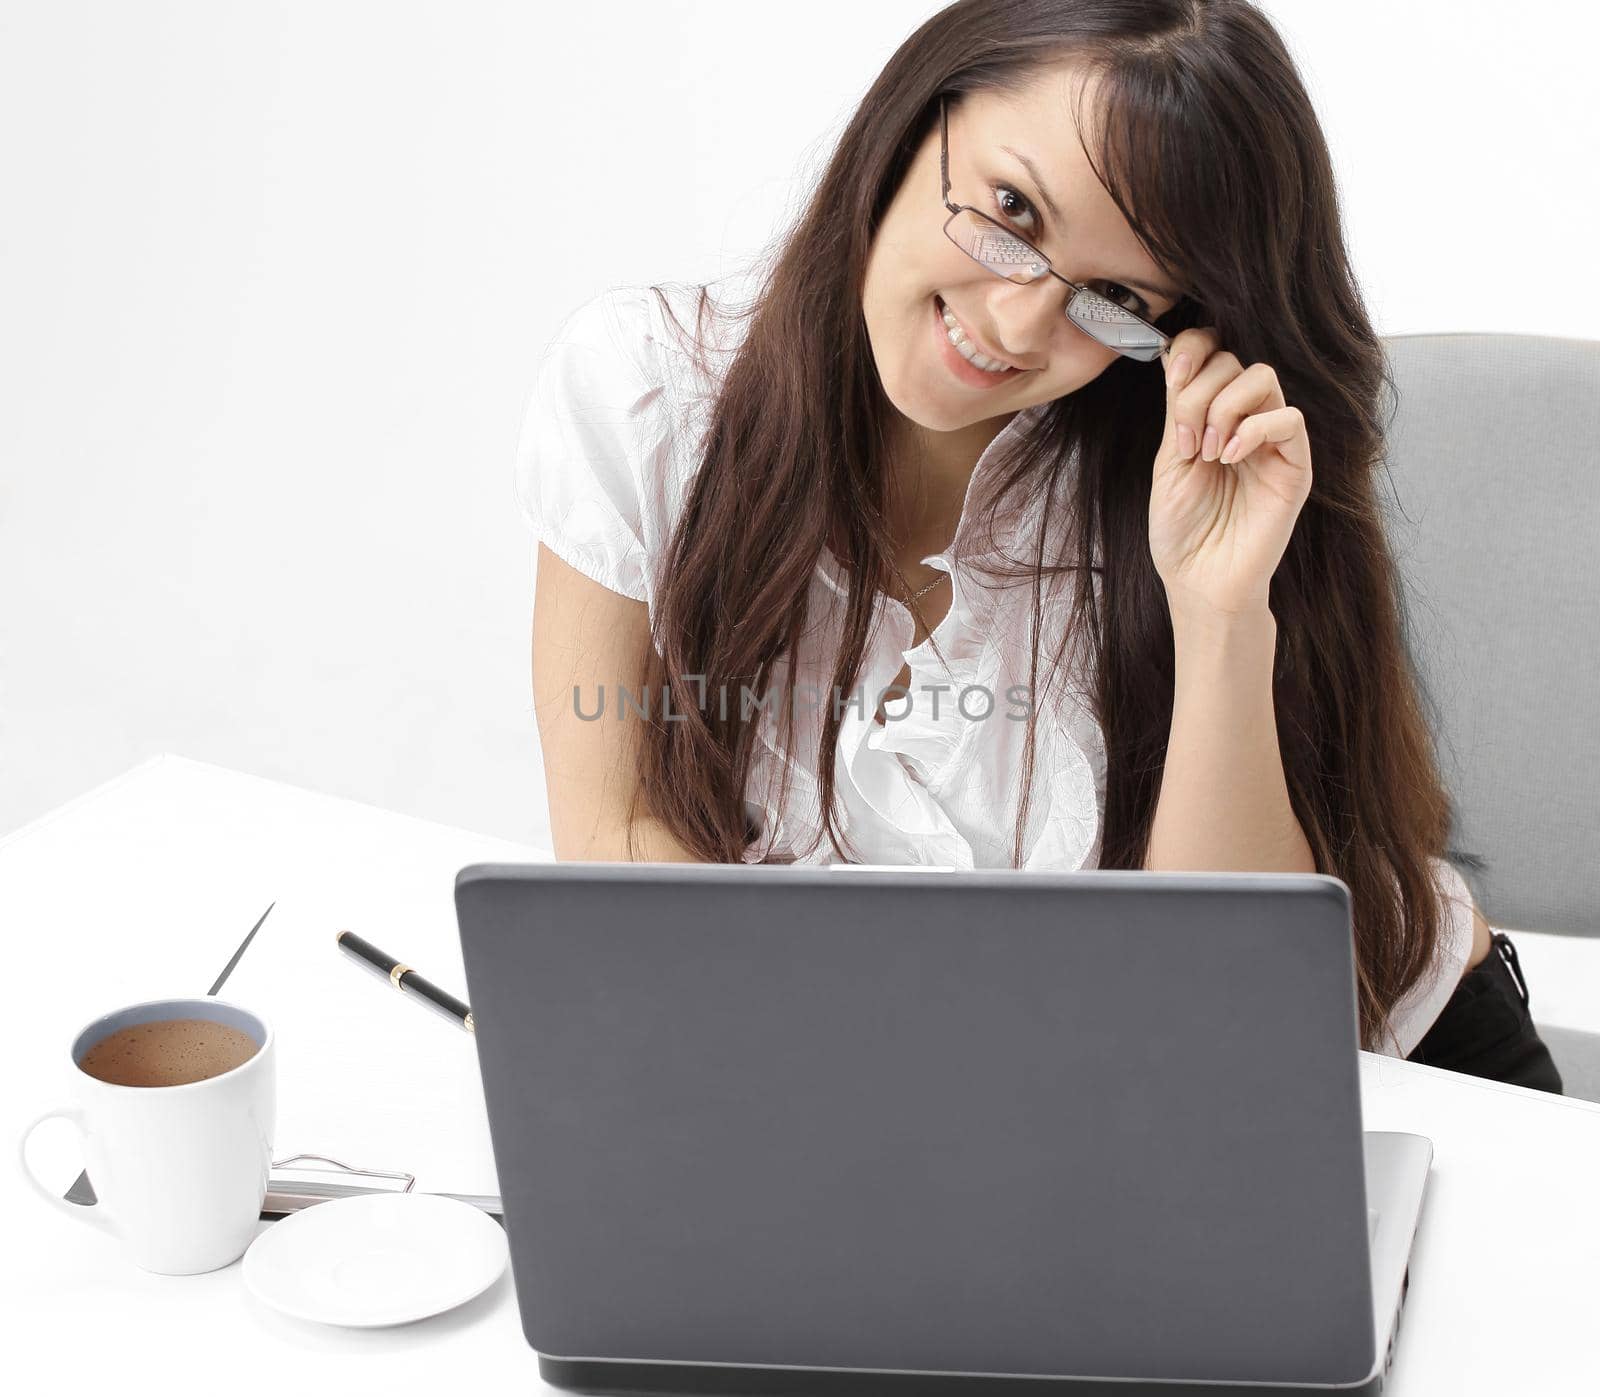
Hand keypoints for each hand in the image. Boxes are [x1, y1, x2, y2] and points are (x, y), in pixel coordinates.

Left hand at [1148, 328, 1313, 618]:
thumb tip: (1176, 356)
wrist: (1199, 582)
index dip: (1193, 348)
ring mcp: (1271, 442)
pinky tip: (1230, 457)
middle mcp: (1244, 421)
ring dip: (1225, 408)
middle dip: (1199, 394)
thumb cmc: (1182, 531)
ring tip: (1208, 454)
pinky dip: (1256, 428)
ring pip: (1263, 378)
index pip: (1213, 352)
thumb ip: (1178, 413)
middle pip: (1234, 361)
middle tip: (1187, 444)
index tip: (1170, 376)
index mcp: (1211, 416)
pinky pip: (1290, 420)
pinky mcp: (1294, 466)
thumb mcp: (1169, 463)